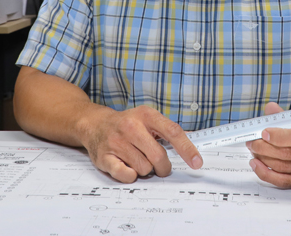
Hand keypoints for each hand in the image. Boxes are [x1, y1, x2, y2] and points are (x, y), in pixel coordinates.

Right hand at [81, 105, 202, 182]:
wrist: (94, 123)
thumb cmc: (126, 123)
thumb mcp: (147, 118)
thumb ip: (167, 130)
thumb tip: (192, 144)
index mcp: (146, 115)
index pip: (172, 132)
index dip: (187, 149)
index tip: (197, 162)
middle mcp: (131, 127)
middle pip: (159, 156)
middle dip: (163, 167)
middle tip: (160, 166)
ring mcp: (117, 142)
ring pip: (144, 169)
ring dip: (145, 169)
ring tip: (136, 159)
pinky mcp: (105, 157)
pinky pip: (127, 175)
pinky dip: (131, 175)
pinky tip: (127, 166)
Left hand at [246, 102, 290, 188]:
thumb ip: (290, 114)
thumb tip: (270, 110)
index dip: (280, 136)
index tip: (264, 132)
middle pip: (290, 154)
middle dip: (265, 148)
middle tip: (252, 141)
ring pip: (284, 168)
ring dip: (263, 159)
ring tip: (253, 149)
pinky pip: (285, 182)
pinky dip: (267, 174)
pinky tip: (256, 165)